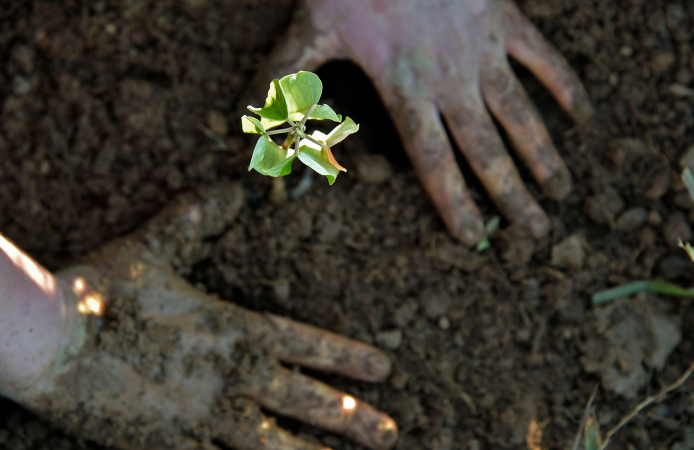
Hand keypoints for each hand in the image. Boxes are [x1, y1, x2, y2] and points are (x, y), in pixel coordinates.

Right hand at [15, 184, 397, 449]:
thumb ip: (197, 217)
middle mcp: (233, 377)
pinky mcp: (172, 446)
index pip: (309, 345)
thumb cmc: (104, 288)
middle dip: (353, 417)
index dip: (349, 358)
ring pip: (275, 445)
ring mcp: (206, 417)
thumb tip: (232, 186)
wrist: (52, 339)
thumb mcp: (156, 244)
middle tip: (389, 432)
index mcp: (237, 329)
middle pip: (307, 402)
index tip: (384, 370)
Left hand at [248, 0, 592, 244]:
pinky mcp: (504, 18)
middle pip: (485, 149)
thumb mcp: (310, 30)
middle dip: (510, 193)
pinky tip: (581, 115)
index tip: (473, 237)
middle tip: (534, 232)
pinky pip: (542, 57)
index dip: (453, 201)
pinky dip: (564, 84)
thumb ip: (285, 82)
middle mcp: (450, 79)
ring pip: (519, 112)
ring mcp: (482, 49)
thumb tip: (254, 135)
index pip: (432, 160)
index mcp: (405, 89)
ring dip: (541, 152)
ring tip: (561, 190)